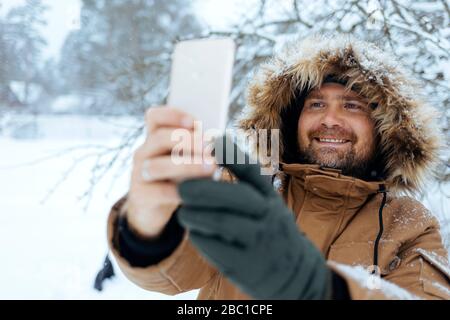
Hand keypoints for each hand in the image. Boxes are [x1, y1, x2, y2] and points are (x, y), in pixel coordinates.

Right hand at [127, 106, 215, 238]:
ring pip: (157, 165)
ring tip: (210, 167)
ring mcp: (139, 173)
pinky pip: (159, 192)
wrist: (157, 210)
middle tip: (209, 146)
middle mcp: (144, 152)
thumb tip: (220, 146)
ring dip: (187, 165)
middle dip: (186, 140)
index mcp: (155, 138)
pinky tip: (195, 192)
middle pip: (159, 138)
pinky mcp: (140, 195)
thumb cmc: (179, 179)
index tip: (195, 122)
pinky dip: (179, 191)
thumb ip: (198, 151)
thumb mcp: (188, 161)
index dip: (173, 115)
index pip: (155, 117)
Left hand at [177, 138, 330, 298]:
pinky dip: (199, 236)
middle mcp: (270, 216)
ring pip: (221, 221)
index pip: (252, 170)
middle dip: (203, 188)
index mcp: (271, 199)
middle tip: (181, 187)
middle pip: (235, 195)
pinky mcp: (245, 265)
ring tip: (184, 211)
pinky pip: (214, 246)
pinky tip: (195, 231)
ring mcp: (259, 242)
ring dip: (195, 213)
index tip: (211, 142)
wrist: (295, 274)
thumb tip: (216, 148)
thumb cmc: (271, 230)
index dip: (231, 154)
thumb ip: (248, 183)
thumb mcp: (269, 205)